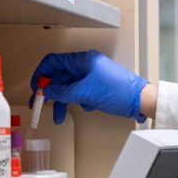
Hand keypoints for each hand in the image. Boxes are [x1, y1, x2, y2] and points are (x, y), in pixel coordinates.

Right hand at [29, 50, 148, 123]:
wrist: (141, 100)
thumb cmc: (119, 91)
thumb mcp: (86, 92)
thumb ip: (64, 92)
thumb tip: (48, 91)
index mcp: (83, 60)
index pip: (54, 62)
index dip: (42, 74)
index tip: (36, 87)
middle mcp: (86, 66)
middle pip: (60, 77)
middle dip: (50, 92)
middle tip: (40, 104)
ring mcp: (92, 77)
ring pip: (70, 88)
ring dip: (64, 102)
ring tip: (60, 117)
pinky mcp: (97, 88)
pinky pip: (81, 93)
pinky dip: (81, 101)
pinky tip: (89, 107)